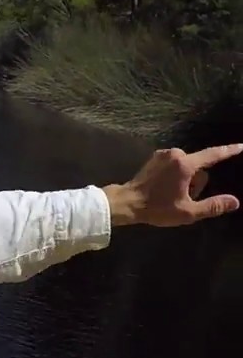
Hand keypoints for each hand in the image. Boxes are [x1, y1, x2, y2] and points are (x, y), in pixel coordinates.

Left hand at [105, 143, 242, 226]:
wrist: (126, 203)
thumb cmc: (156, 208)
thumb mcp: (188, 212)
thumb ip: (213, 206)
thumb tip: (235, 201)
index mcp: (185, 164)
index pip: (214, 154)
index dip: (229, 151)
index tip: (241, 146)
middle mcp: (175, 154)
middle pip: (199, 167)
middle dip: (196, 182)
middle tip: (182, 198)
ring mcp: (163, 154)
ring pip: (187, 166)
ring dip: (186, 179)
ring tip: (171, 195)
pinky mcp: (155, 158)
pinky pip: (175, 165)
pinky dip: (175, 175)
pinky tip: (164, 188)